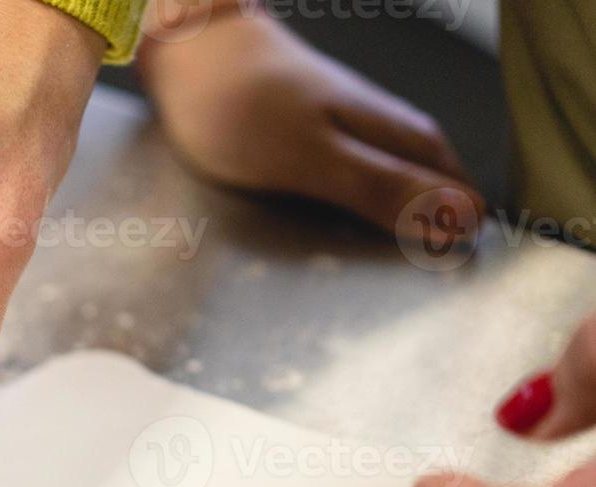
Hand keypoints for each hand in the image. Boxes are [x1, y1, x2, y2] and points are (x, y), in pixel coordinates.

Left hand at [137, 5, 484, 248]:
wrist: (190, 49)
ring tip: (407, 245)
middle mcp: (378, 123)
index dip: (461, 226)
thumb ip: (381, 189)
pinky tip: (350, 210)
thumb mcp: (316, 160)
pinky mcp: (311, 126)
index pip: (454, 186)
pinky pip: (356, 165)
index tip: (468, 265)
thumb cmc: (242, 103)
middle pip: (429, 176)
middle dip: (440, 218)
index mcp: (392, 133)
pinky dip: (361, 193)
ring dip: (403, 205)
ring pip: (395, 168)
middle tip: (446, 261)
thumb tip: (457, 217)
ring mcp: (345, 121)